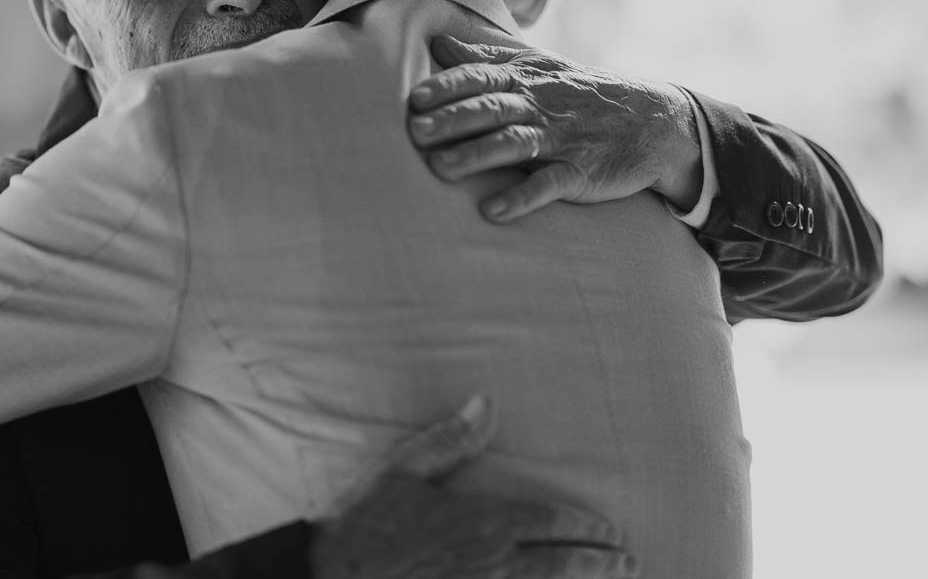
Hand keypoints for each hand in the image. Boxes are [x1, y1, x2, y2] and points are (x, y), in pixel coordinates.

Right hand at [311, 395, 636, 578]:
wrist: (332, 577)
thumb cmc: (365, 523)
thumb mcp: (403, 469)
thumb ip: (451, 438)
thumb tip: (486, 403)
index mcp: (481, 523)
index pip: (550, 524)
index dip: (585, 527)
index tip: (611, 530)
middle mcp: (492, 565)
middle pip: (561, 567)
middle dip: (600, 564)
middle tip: (631, 562)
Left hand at [409, 35, 702, 221]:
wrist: (652, 121)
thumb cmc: (579, 94)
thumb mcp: (538, 67)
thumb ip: (487, 57)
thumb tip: (438, 41)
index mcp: (525, 79)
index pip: (481, 76)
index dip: (448, 87)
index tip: (415, 98)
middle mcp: (539, 105)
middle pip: (491, 108)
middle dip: (453, 119)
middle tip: (416, 132)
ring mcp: (561, 139)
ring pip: (514, 144)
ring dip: (476, 156)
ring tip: (440, 170)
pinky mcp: (581, 172)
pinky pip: (549, 184)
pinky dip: (522, 197)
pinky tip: (493, 211)